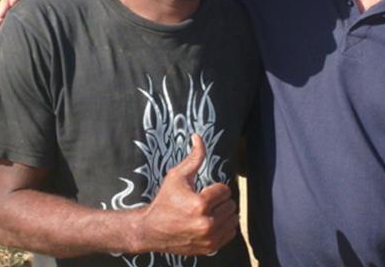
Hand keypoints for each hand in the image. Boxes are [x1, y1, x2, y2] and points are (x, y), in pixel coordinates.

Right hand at [136, 134, 237, 255]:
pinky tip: (211, 222)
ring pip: (232, 218)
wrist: (151, 230)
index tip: (204, 191)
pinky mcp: (209, 248)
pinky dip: (224, 226)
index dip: (215, 188)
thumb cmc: (165, 201)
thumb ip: (194, 157)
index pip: (225, 190)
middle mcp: (206, 223)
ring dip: (223, 213)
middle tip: (206, 201)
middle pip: (230, 204)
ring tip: (209, 211)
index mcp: (199, 204)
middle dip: (220, 200)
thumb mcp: (177, 176)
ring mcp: (208, 238)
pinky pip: (230, 233)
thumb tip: (198, 137)